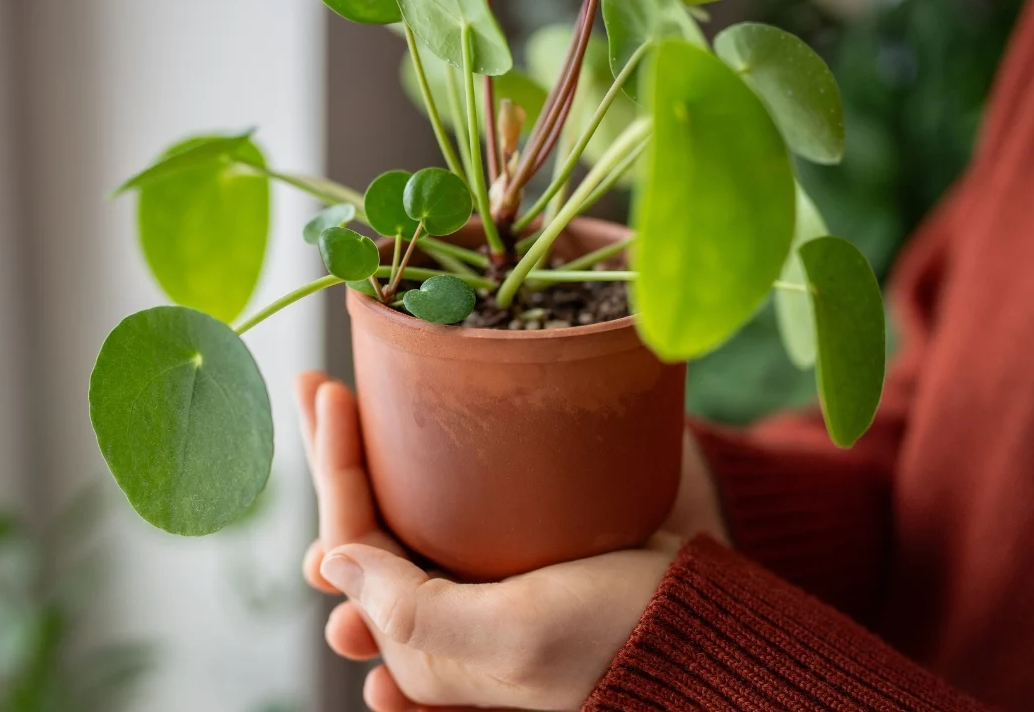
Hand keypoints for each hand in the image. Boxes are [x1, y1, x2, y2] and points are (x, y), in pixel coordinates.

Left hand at [294, 372, 726, 710]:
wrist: (716, 622)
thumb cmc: (622, 635)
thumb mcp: (516, 638)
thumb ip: (414, 612)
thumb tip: (327, 560)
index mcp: (426, 647)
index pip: (352, 552)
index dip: (335, 471)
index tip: (332, 393)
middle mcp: (444, 614)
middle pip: (366, 526)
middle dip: (335, 460)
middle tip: (317, 387)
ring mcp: (484, 578)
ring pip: (405, 509)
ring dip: (370, 456)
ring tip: (345, 403)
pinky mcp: (525, 545)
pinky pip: (456, 499)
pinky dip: (428, 457)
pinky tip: (411, 423)